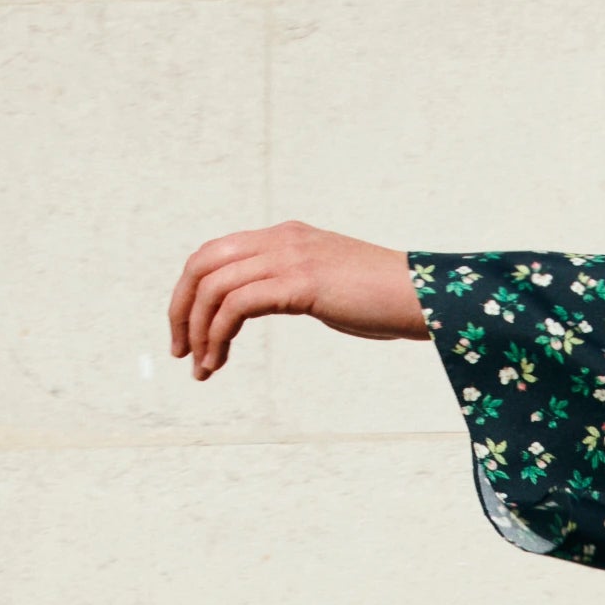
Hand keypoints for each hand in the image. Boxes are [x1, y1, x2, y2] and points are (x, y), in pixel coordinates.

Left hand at [168, 222, 429, 378]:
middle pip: (202, 264)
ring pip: (213, 288)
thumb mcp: (329, 284)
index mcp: (285, 236)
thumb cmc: (385, 300)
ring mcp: (290, 257)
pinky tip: (221, 362)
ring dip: (199, 332)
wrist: (423, 297)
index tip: (191, 333)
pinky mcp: (299, 282)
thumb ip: (294, 284)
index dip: (191, 292)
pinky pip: (236, 307)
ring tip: (202, 368)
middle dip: (181, 309)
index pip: (215, 253)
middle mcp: (281, 239)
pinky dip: (218, 337)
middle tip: (181, 351)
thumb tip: (268, 303)